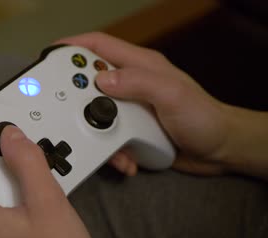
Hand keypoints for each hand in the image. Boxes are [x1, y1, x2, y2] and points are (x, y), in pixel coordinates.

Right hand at [57, 32, 231, 175]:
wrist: (218, 152)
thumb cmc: (202, 118)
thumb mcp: (171, 95)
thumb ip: (138, 83)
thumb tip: (101, 80)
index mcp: (139, 66)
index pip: (99, 46)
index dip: (72, 47)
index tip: (49, 56)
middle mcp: (130, 85)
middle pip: (89, 82)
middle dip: (76, 98)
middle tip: (65, 112)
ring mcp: (129, 109)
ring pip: (95, 115)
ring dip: (95, 133)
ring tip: (107, 147)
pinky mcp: (130, 131)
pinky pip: (108, 138)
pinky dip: (111, 151)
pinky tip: (124, 161)